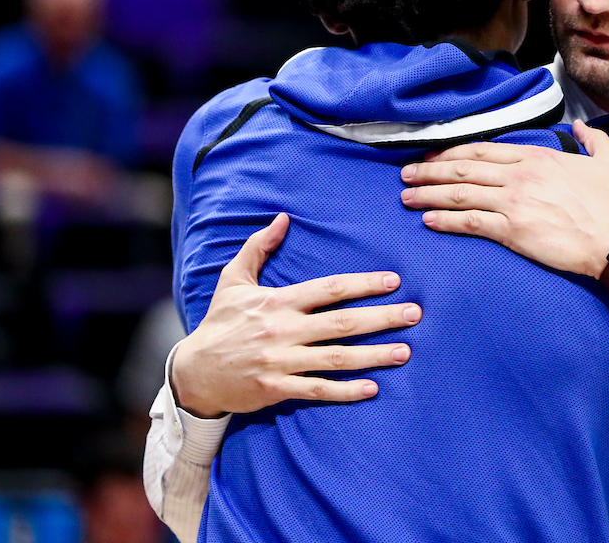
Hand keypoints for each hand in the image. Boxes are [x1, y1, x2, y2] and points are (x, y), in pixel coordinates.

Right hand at [171, 213, 421, 417]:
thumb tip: (282, 217)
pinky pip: (317, 390)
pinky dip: (345, 391)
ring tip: (404, 351)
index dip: (363, 284)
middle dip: (381, 317)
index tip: (393, 280)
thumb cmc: (220, 323)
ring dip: (373, 355)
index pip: (328, 289)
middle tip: (414, 314)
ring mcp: (280, 361)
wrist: (193, 372)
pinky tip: (372, 388)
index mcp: (277, 302)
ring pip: (336, 358)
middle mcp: (282, 330)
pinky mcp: (276, 388)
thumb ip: (259, 247)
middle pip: (341, 323)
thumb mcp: (233, 280)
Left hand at [400, 119, 608, 279]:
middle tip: (406, 173)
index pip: (483, 150)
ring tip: (406, 195)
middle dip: (430, 169)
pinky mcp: (513, 231)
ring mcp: (515, 202)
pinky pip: (470, 222)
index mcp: (538, 157)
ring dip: (428, 193)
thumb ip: (593, 140)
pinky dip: (445, 219)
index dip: (453, 152)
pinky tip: (428, 220)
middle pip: (463, 169)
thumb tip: (582, 127)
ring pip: (460, 193)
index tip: (433, 154)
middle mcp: (521, 175)